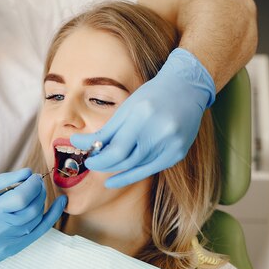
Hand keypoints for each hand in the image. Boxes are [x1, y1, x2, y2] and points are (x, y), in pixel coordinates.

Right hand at [0, 168, 66, 268]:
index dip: (31, 185)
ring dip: (41, 202)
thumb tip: (27, 173)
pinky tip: (60, 204)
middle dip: (38, 191)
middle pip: (30, 209)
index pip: (20, 198)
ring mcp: (6, 243)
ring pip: (35, 220)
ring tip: (37, 192)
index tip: (32, 177)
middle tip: (36, 182)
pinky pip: (37, 233)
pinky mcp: (12, 250)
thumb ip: (2, 182)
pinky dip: (50, 217)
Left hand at [71, 48, 215, 187]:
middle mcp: (160, 133)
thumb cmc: (152, 95)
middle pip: (126, 162)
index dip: (99, 159)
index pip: (116, 150)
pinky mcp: (178, 154)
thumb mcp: (127, 108)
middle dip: (105, 165)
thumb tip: (81, 144)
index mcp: (143, 116)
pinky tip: (116, 179)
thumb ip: (107, 130)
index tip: (88, 158)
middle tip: (93, 163)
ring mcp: (172, 145)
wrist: (187, 89)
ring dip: (116, 171)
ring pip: (137, 168)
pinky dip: (131, 175)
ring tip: (104, 169)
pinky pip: (149, 170)